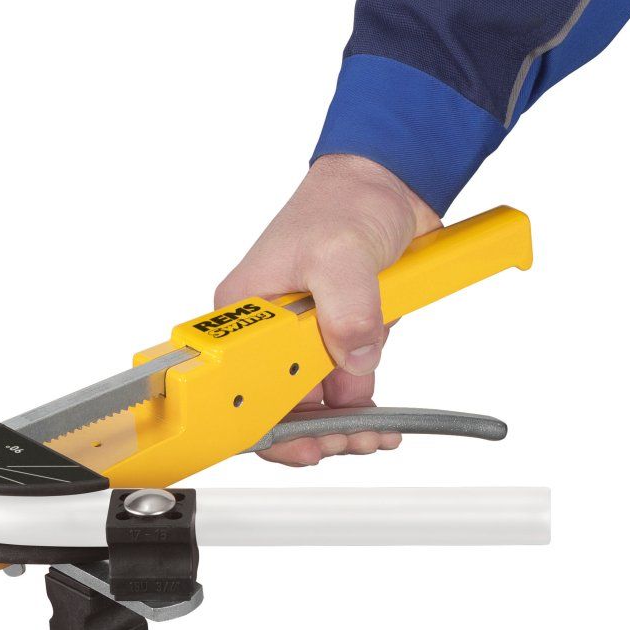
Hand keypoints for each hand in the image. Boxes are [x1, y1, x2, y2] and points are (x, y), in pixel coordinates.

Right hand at [215, 154, 439, 465]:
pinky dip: (364, 407)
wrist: (389, 183)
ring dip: (344, 425)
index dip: (262, 420)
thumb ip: (348, 307)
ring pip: (316, 399)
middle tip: (349, 443)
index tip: (297, 445)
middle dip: (314, 431)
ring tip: (373, 437)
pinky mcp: (338, 335)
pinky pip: (345, 383)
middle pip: (279, 399)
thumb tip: (354, 357)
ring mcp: (305, 334)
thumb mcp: (341, 251)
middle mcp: (270, 327)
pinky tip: (383, 422)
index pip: (240, 380)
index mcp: (248, 308)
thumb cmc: (343, 202)